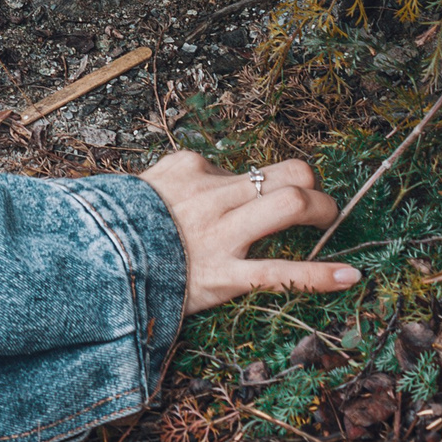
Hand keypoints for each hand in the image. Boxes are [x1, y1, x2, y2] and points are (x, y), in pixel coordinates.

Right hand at [135, 151, 359, 313]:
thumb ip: (179, 178)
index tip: (272, 198)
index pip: (250, 165)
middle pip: (286, 173)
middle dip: (311, 186)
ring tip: (330, 221)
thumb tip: (209, 174)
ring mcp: (220, 236)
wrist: (89, 264)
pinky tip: (351, 276)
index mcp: (192, 171)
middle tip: (316, 205)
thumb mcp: (146, 187)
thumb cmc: (116, 229)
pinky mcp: (222, 276)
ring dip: (321, 210)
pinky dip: (321, 275)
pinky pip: (280, 273)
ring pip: (289, 205)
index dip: (269, 182)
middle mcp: (213, 196)